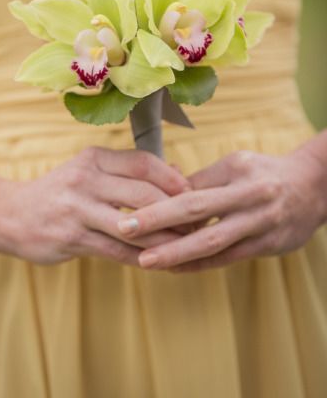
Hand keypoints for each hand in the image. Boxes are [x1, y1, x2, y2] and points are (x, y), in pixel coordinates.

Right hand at [0, 146, 188, 265]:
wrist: (11, 214)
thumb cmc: (62, 192)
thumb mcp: (91, 172)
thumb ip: (130, 172)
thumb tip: (177, 174)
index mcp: (94, 158)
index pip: (144, 163)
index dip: (173, 180)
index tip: (193, 194)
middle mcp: (85, 179)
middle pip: (144, 194)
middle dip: (176, 212)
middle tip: (197, 224)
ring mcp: (77, 209)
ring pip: (135, 226)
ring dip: (165, 239)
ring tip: (185, 246)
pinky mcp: (71, 238)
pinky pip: (117, 251)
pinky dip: (141, 257)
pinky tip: (156, 262)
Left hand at [116, 147, 326, 271]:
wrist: (313, 188)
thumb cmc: (264, 173)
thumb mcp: (235, 165)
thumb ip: (203, 180)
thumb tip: (163, 192)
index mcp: (237, 172)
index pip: (192, 187)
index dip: (160, 200)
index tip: (128, 208)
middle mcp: (249, 196)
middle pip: (198, 210)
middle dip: (158, 221)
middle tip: (125, 229)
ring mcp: (259, 223)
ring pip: (212, 242)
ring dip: (176, 252)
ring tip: (146, 260)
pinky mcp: (267, 245)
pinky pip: (227, 258)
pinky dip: (200, 264)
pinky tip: (176, 268)